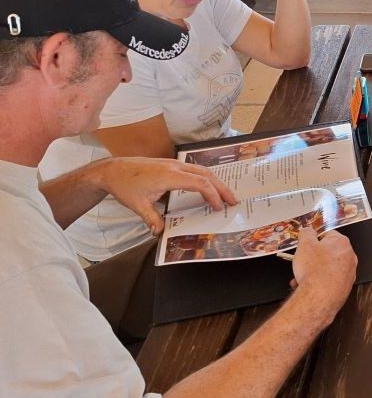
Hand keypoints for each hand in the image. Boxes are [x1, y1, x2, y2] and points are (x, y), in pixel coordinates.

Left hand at [98, 157, 235, 235]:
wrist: (113, 170)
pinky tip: (208, 187)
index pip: (199, 183)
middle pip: (207, 174)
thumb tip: (160, 233)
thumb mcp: (137, 205)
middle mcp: (175, 167)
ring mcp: (174, 164)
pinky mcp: (172, 164)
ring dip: (216, 181)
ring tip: (225, 195)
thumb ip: (152, 219)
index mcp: (170, 176)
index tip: (218, 207)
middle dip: (222, 187)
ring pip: (202, 170)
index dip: (212, 195)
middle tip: (233, 201)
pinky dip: (206, 178)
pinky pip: (195, 169)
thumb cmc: (125, 185)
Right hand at [290, 228, 357, 324]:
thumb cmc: (314, 271)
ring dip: (312, 271)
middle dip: (312, 258)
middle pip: (327, 253)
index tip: (305, 246)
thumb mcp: (305, 244)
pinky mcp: (344, 288)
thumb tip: (308, 231)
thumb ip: (306, 233)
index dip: (313, 240)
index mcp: (342, 243)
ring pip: (326, 268)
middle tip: (302, 262)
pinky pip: (329, 281)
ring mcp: (348, 274)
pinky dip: (318, 282)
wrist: (319, 298)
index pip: (327, 234)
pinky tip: (306, 286)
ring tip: (300, 277)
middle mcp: (349, 257)